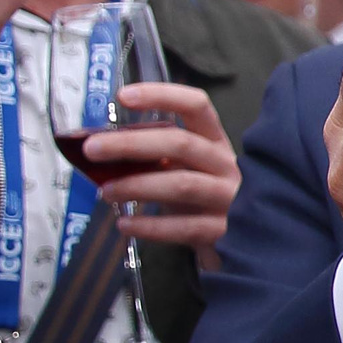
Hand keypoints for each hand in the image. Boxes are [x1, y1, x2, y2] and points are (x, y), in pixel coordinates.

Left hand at [88, 83, 240, 269]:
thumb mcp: (188, 173)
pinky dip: (150, 226)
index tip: (123, 96)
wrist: (251, 247)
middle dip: (132, 143)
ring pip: (182, 184)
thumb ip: (155, 161)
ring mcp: (230, 199)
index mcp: (216, 143)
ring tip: (105, 192)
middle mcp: (226, 166)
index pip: (196, 106)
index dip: (161, 96)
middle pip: (181, 144)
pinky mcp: (225, 233)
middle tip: (92, 149)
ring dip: (137, 185)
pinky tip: (125, 224)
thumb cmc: (204, 204)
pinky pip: (184, 227)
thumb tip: (101, 151)